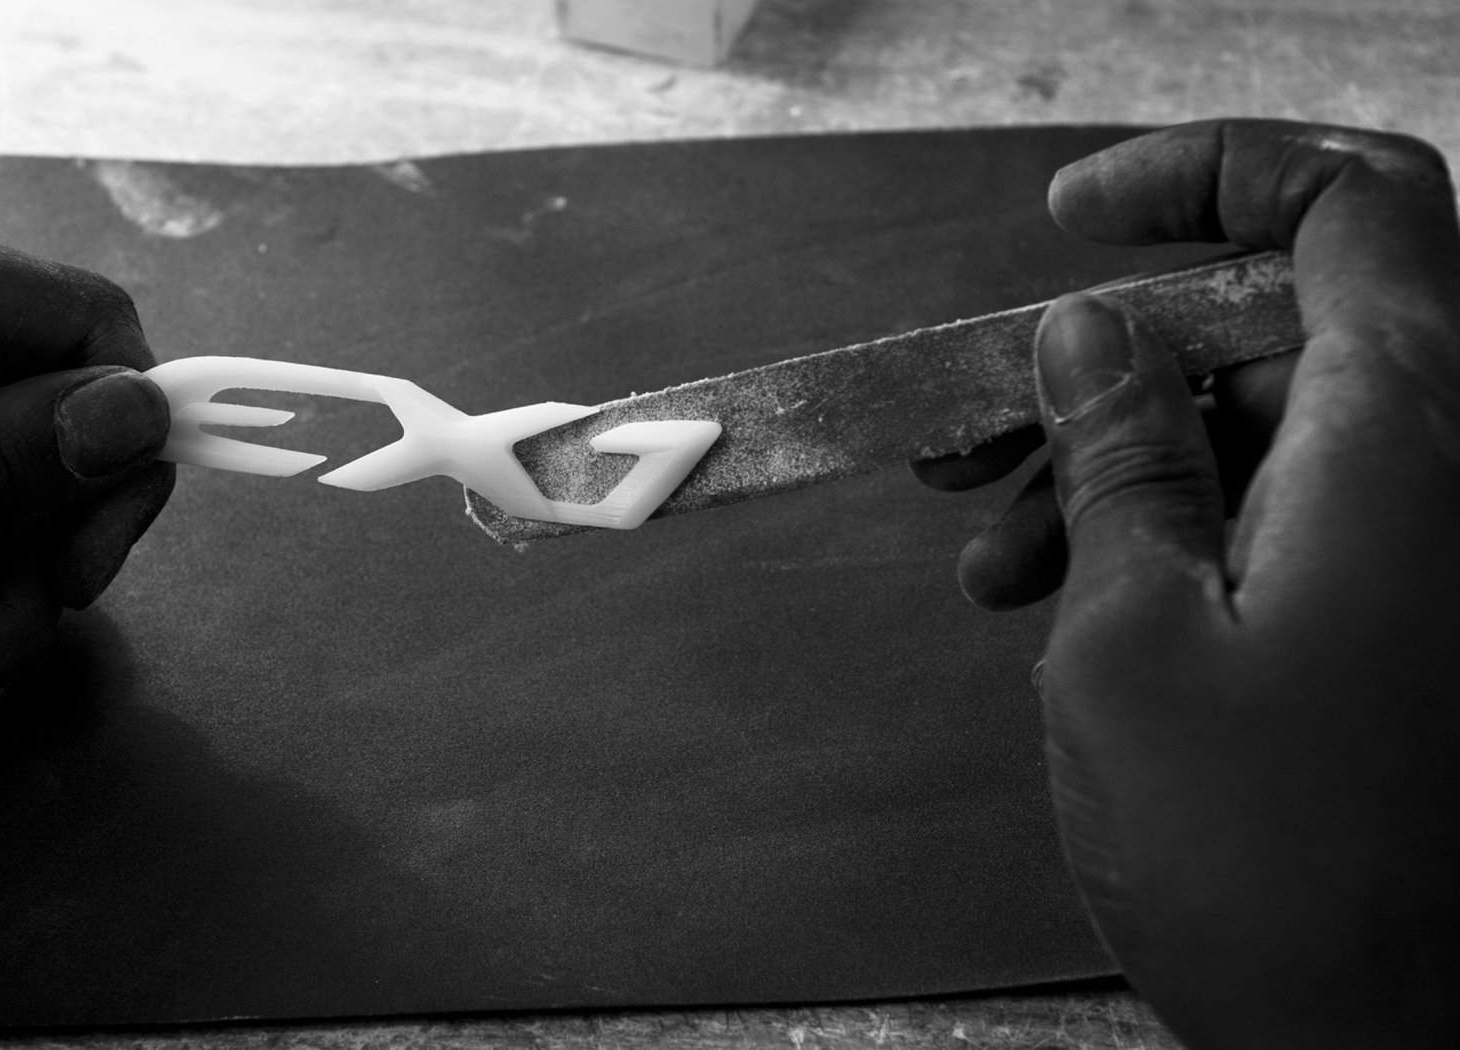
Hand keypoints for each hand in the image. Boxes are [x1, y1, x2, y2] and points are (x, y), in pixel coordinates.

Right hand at [918, 121, 1459, 1045]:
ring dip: (1116, 470)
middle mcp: (1443, 471)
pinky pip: (1287, 517)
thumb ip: (1114, 461)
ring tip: (994, 554)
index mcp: (1406, 437)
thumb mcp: (1131, 638)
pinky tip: (1064, 600)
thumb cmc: (1270, 867)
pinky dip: (1173, 536)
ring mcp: (1427, 547)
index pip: (1349, 203)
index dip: (1207, 175)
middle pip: (1275, 330)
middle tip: (974, 429)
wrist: (1380, 1046)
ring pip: (1263, 432)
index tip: (1077, 219)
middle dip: (1107, 368)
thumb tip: (1087, 335)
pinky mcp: (1406, 616)